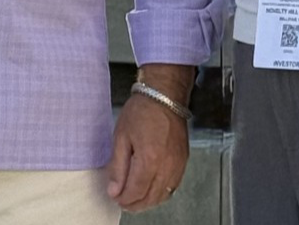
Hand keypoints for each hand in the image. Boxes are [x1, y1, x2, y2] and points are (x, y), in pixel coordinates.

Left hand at [105, 89, 188, 212]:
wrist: (164, 95)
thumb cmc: (142, 110)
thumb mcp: (121, 136)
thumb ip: (118, 167)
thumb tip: (114, 190)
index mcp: (149, 158)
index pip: (136, 192)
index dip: (124, 199)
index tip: (115, 197)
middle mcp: (166, 165)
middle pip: (150, 198)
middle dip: (134, 204)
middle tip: (123, 201)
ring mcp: (177, 165)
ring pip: (163, 196)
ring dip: (148, 201)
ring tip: (135, 198)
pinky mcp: (183, 161)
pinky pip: (173, 187)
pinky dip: (161, 193)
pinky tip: (151, 189)